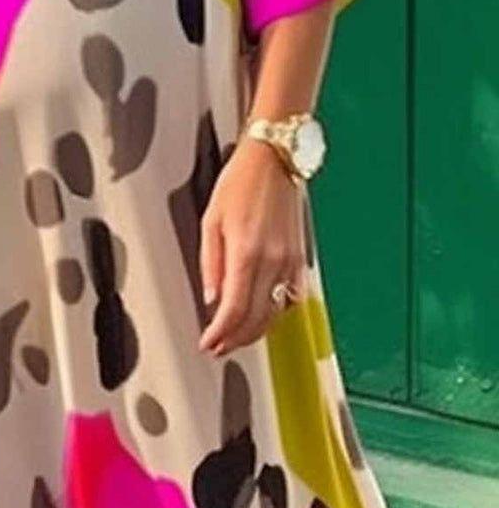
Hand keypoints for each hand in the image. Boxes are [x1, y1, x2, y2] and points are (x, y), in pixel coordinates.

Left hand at [197, 136, 305, 356]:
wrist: (274, 160)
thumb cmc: (240, 182)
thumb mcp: (211, 220)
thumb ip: (210, 263)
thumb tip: (211, 298)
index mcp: (247, 253)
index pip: (234, 310)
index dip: (220, 334)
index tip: (208, 344)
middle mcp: (273, 262)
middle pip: (256, 319)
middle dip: (235, 339)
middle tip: (218, 347)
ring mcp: (290, 262)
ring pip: (275, 313)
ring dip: (255, 331)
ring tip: (235, 336)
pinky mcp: (299, 258)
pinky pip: (289, 298)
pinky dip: (275, 313)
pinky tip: (261, 314)